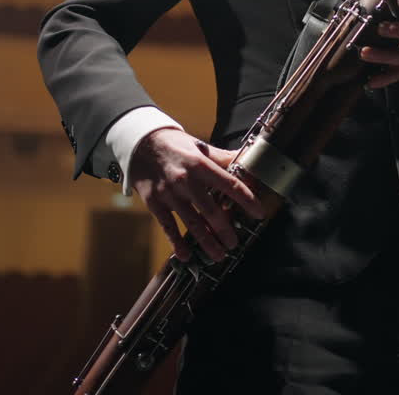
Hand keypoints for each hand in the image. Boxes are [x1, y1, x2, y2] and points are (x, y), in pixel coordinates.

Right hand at [127, 128, 264, 261]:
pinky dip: (177, 243)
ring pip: (192, 223)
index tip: (258, 213)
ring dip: (207, 242)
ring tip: (218, 255)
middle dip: (225, 230)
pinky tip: (186, 256)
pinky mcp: (154, 202)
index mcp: (201, 165)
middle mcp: (185, 180)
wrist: (139, 143)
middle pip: (211, 211)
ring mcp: (169, 193)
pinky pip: (168, 226)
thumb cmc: (175, 146)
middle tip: (234, 243)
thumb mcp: (200, 147)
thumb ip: (222, 158)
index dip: (247, 200)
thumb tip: (248, 159)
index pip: (230, 184)